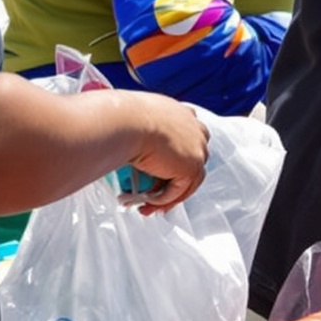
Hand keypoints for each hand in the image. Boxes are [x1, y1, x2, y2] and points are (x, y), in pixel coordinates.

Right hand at [117, 93, 211, 214]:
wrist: (126, 122)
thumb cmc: (123, 118)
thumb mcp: (136, 122)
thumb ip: (143, 136)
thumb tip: (133, 153)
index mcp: (182, 115)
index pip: (187, 141)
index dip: (174, 160)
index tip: (158, 173)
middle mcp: (194, 129)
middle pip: (190, 162)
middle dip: (172, 182)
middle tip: (151, 194)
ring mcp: (197, 148)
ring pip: (188, 181)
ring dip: (167, 197)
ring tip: (146, 206)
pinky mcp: (192, 167)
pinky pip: (178, 191)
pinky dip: (163, 199)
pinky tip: (146, 201)